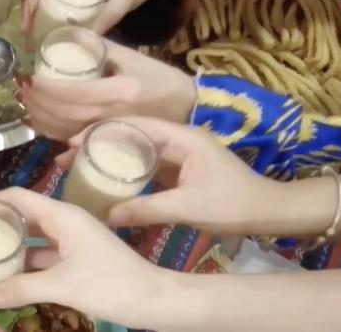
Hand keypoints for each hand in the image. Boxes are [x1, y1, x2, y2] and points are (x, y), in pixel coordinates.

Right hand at [0, 188, 167, 329]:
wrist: (154, 299)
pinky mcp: (79, 258)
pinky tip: (10, 275)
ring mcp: (74, 240)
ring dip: (11, 244)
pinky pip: (45, 253)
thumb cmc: (113, 284)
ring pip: (34, 236)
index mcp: (63, 215)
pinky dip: (27, 261)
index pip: (18, 196)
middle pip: (24, 214)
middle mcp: (67, 222)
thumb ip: (22, 288)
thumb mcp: (63, 287)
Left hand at [21, 39, 194, 140]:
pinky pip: (75, 145)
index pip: (75, 93)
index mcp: (121, 92)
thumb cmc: (161, 80)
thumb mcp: (133, 57)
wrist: (189, 109)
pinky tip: (40, 125)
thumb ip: (100, 46)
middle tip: (22, 88)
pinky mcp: (110, 144)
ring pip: (66, 133)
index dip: (48, 88)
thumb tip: (67, 32)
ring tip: (26, 103)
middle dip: (38, 103)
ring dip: (41, 120)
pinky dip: (54, 137)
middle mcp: (114, 117)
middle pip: (66, 115)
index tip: (31, 77)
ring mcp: (112, 134)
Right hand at [56, 117, 283, 233]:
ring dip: (112, 156)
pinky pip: (149, 164)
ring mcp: (182, 153)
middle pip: (134, 133)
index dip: (103, 131)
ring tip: (80, 166)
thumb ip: (147, 209)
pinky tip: (107, 180)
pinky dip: (127, 170)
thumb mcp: (188, 207)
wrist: (271, 212)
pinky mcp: (183, 169)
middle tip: (68, 154)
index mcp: (184, 137)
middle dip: (101, 142)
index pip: (137, 124)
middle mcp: (181, 139)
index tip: (73, 140)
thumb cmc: (234, 204)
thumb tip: (107, 216)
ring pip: (139, 149)